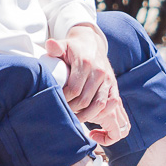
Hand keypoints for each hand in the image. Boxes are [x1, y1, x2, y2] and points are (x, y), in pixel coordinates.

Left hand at [46, 25, 130, 144]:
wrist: (91, 44)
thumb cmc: (73, 49)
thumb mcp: (63, 46)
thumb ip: (55, 46)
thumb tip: (50, 45)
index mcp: (87, 63)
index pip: (74, 89)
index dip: (64, 99)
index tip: (56, 103)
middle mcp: (100, 72)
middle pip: (86, 99)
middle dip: (72, 110)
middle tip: (63, 114)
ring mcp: (109, 80)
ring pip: (100, 105)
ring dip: (86, 116)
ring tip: (75, 120)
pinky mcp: (114, 87)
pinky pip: (112, 105)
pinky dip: (102, 114)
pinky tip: (92, 121)